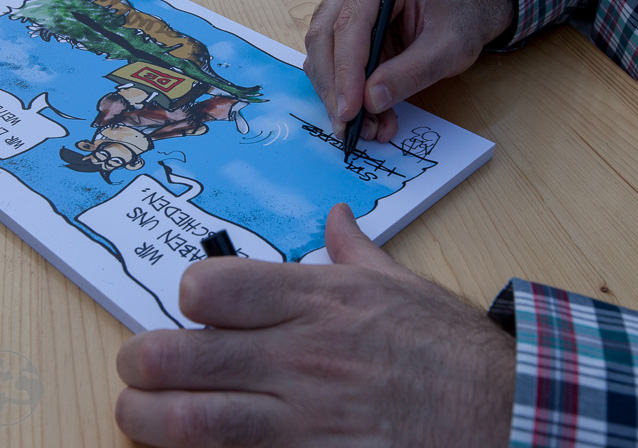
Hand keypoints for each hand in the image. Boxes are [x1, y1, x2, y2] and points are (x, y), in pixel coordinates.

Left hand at [115, 204, 515, 446]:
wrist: (501, 412)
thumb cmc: (447, 346)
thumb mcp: (399, 283)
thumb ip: (354, 249)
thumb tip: (336, 217)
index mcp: (316, 299)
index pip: (213, 287)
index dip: (188, 294)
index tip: (192, 305)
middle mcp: (299, 354)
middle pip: (182, 355)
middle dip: (141, 361)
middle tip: (136, 365)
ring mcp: (302, 417)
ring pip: (194, 421)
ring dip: (147, 418)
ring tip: (137, 412)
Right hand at [304, 0, 515, 141]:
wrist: (463, 15)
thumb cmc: (459, 21)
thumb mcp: (449, 48)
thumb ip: (412, 72)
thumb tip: (371, 100)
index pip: (350, 23)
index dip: (346, 70)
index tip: (351, 110)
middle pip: (324, 39)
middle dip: (335, 88)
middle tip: (350, 127)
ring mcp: (342, 6)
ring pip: (320, 55)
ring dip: (335, 96)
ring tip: (366, 128)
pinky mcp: (340, 31)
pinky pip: (329, 65)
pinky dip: (342, 95)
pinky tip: (367, 117)